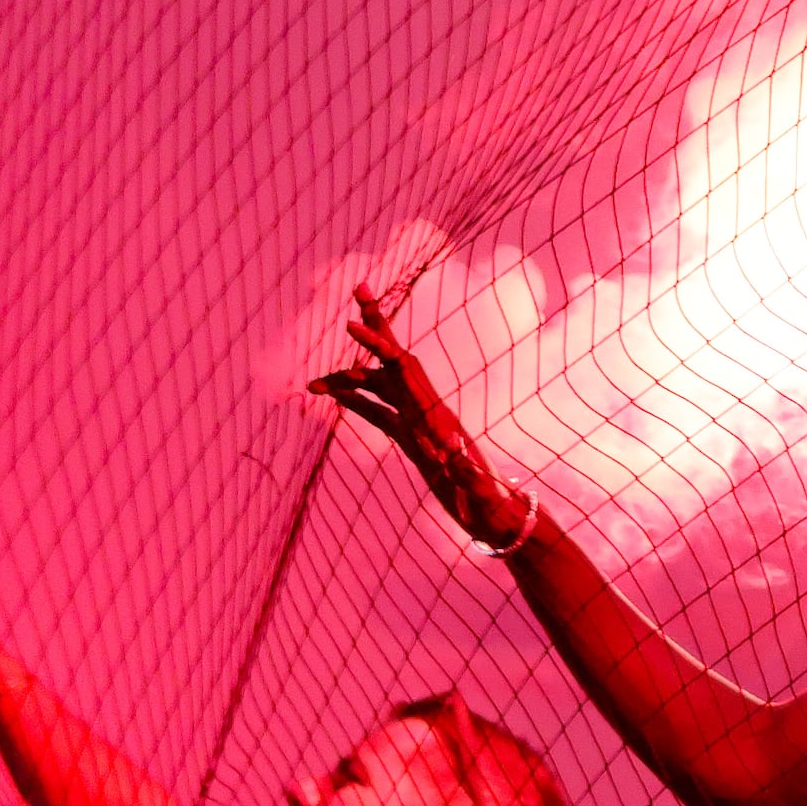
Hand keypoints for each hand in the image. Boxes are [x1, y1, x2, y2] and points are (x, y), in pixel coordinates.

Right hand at [307, 287, 534, 552]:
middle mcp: (427, 410)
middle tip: (359, 287)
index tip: (352, 324)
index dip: (379, 345)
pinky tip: (336, 398)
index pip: (403, 368)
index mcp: (437, 415)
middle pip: (394, 360)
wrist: (497, 517)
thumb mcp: (478, 488)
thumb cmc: (488, 505)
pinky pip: (379, 414)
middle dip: (376, 326)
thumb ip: (467, 469)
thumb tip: (454, 449)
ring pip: (378, 389)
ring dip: (347, 382)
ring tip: (309, 386)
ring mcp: (418, 424)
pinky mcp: (412, 441)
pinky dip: (356, 404)